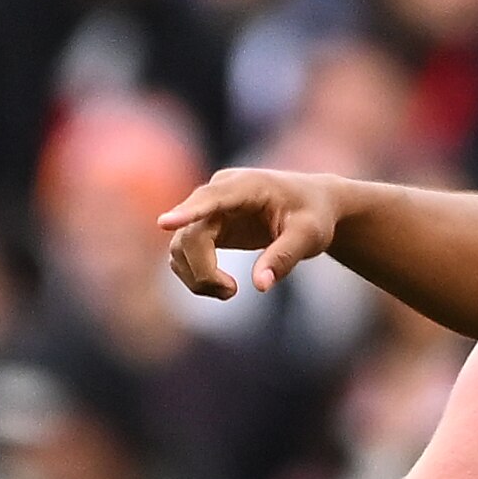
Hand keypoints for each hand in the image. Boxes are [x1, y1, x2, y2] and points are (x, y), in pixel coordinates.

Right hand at [157, 167, 350, 301]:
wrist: (312, 205)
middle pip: (190, 233)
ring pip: (181, 246)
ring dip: (197, 277)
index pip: (211, 198)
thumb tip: (260, 286)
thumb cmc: (314, 215)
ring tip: (230, 292)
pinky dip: (196, 276)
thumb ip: (285, 257)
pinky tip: (221, 286)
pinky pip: (184, 254)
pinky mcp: (205, 225)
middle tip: (231, 293)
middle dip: (203, 271)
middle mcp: (220, 191)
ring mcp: (208, 208)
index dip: (188, 212)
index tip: (163, 223)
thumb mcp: (310, 236)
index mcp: (248, 185)